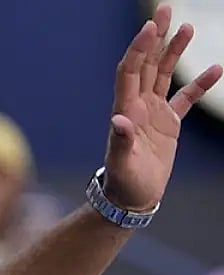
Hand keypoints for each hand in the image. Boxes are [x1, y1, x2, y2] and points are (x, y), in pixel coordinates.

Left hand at [103, 4, 221, 210]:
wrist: (131, 198)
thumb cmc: (123, 183)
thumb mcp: (122, 164)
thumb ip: (120, 142)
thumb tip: (117, 121)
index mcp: (125, 110)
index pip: (130, 71)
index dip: (139, 49)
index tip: (150, 26)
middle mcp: (137, 106)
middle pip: (146, 64)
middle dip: (155, 37)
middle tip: (165, 10)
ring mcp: (153, 112)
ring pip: (163, 74)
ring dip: (174, 51)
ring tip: (187, 27)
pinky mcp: (168, 123)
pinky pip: (185, 97)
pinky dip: (199, 83)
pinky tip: (216, 68)